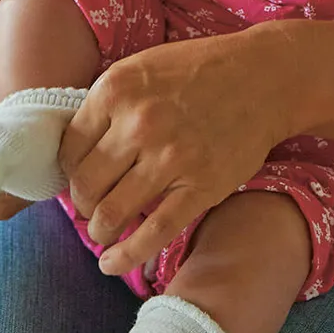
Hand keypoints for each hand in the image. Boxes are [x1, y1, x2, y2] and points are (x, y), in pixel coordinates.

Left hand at [57, 25, 296, 279]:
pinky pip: (153, 232)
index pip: (69, 149)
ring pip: (111, 213)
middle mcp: (139, 124)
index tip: (79, 178)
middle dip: (82, 204)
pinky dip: (126, 256)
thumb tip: (75, 153)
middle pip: (85, 185)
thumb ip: (108, 105)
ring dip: (99, 230)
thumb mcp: (141, 68)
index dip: (69, 171)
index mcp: (116, 89)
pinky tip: (111, 264)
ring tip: (102, 232)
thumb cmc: (199, 70)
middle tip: (90, 206)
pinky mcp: (200, 187)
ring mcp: (170, 158)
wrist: (264, 78)